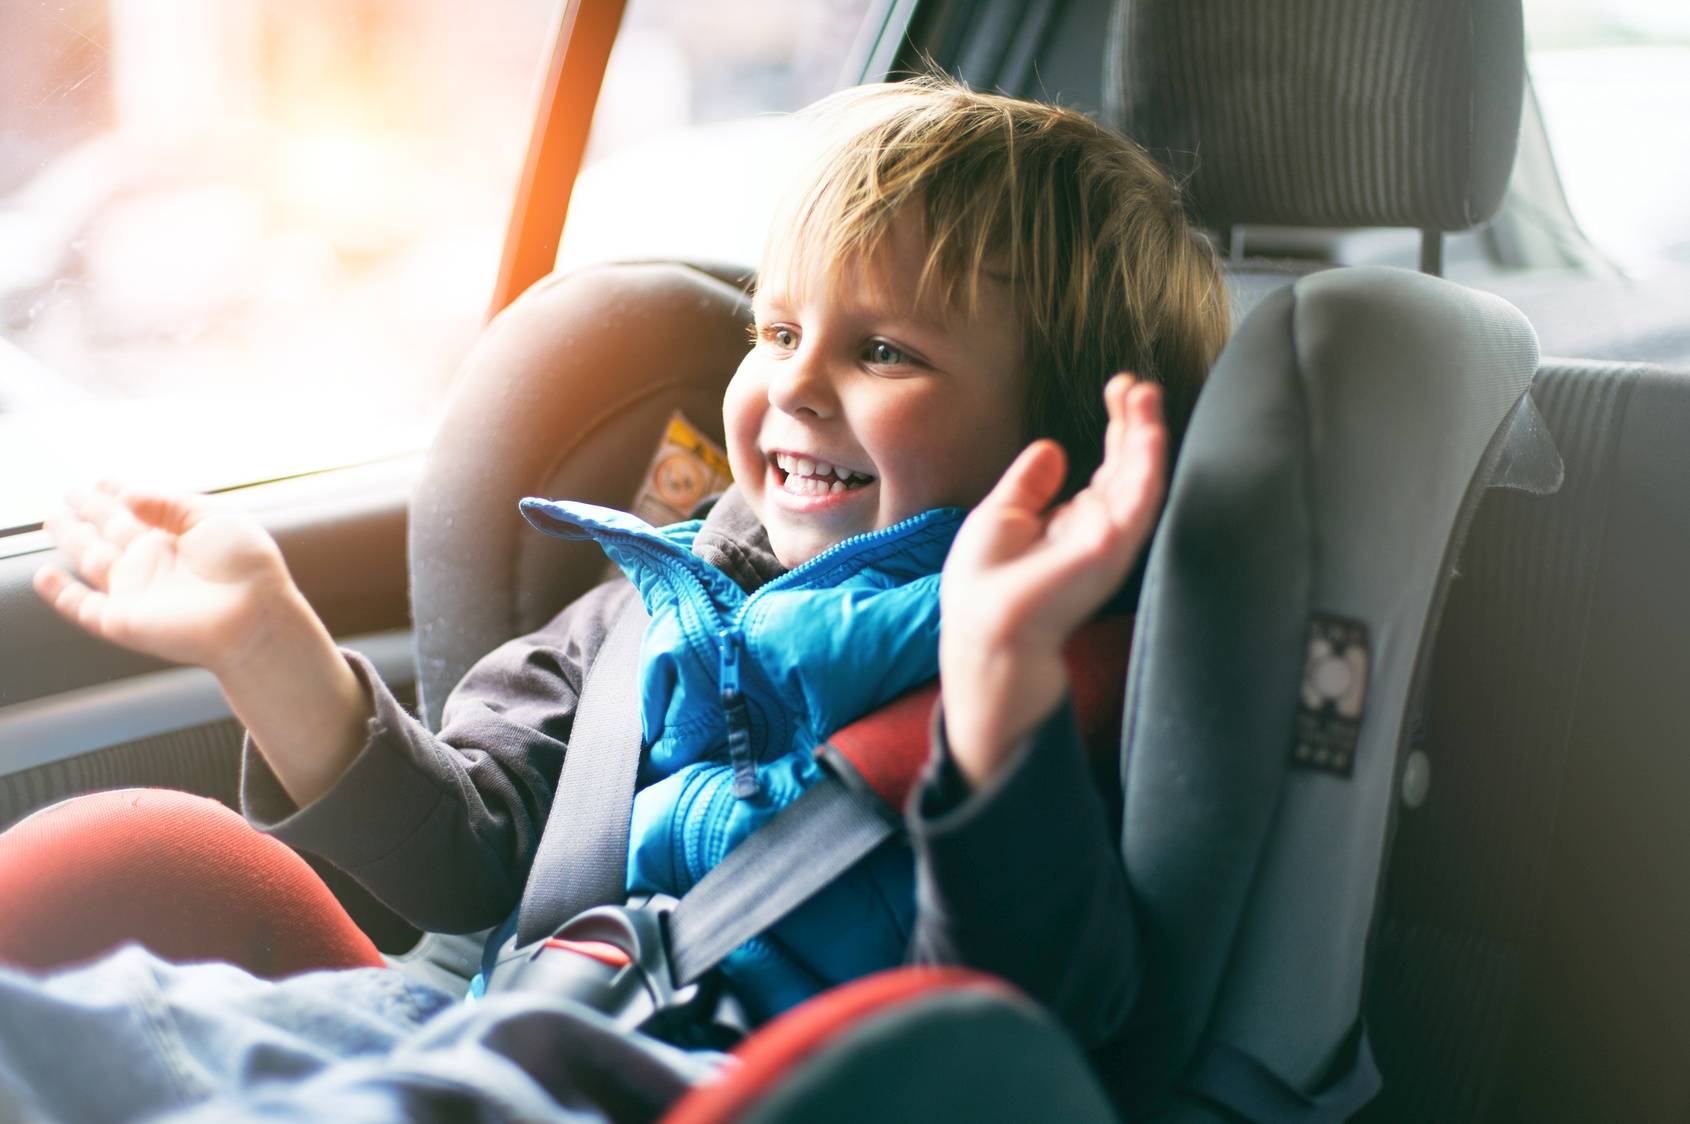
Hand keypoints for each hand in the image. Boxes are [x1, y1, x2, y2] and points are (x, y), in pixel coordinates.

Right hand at [34, 480, 295, 674]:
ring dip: (72, 540)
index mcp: (178, 537)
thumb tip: (126, 495)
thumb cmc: (246, 567)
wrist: (253, 616)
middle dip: (91, 511)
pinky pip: (83, 606)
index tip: (104, 480)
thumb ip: (169, 504)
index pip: (141, 511)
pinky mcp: (123, 620)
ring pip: (93, 561)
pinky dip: (61, 593)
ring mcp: (136, 590)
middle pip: (113, 531)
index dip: (120, 494)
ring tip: (53, 520)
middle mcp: (155, 562)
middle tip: (71, 493)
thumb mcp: (214, 518)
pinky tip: (44, 575)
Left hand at [939, 374, 1165, 785]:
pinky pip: (1142, 495)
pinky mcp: (1114, 544)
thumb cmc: (984, 585)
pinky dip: (1148, 458)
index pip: (1109, 467)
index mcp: (1074, 522)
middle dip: (1136, 422)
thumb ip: (1030, 483)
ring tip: (1146, 392)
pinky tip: (1149, 426)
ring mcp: (1111, 537)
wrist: (983, 626)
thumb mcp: (1002, 514)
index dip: (1117, 427)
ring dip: (1149, 432)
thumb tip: (1052, 448)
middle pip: (1129, 465)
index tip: (1118, 388)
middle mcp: (1100, 527)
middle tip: (1135, 383)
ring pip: (1142, 475)